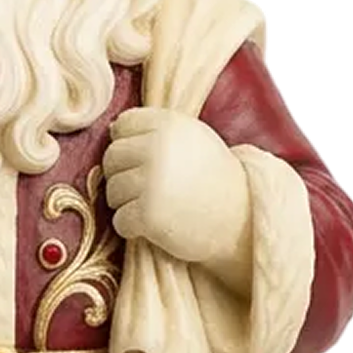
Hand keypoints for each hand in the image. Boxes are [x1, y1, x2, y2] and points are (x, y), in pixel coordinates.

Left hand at [103, 106, 251, 279]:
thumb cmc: (212, 179)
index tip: (144, 162)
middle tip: (146, 190)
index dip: (127, 144)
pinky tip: (153, 227)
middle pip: (111, 158)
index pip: (122, 125)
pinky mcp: (148, 214)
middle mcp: (157, 148)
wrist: (241, 220)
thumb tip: (111, 129)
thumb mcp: (193, 139)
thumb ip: (157, 130)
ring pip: (112, 191)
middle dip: (123, 176)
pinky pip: (119, 221)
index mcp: (169, 124)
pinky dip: (132, 228)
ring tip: (154, 208)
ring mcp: (152, 181)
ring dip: (126, 204)